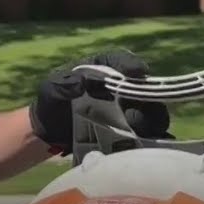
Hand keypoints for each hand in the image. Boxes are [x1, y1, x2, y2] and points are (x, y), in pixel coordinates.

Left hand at [29, 48, 171, 154]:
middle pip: (144, 87)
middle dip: (146, 95)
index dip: (132, 65)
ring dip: (149, 118)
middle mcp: (122, 87)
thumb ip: (63, 85)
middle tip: (136, 106)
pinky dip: (151, 138)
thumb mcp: (52, 91)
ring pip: (152, 111)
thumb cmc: (53, 104)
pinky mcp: (132, 132)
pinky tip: (145, 142)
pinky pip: (149, 133)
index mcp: (104, 68)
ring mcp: (130, 109)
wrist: (51, 133)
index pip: (122, 61)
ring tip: (136, 126)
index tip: (137, 72)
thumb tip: (80, 82)